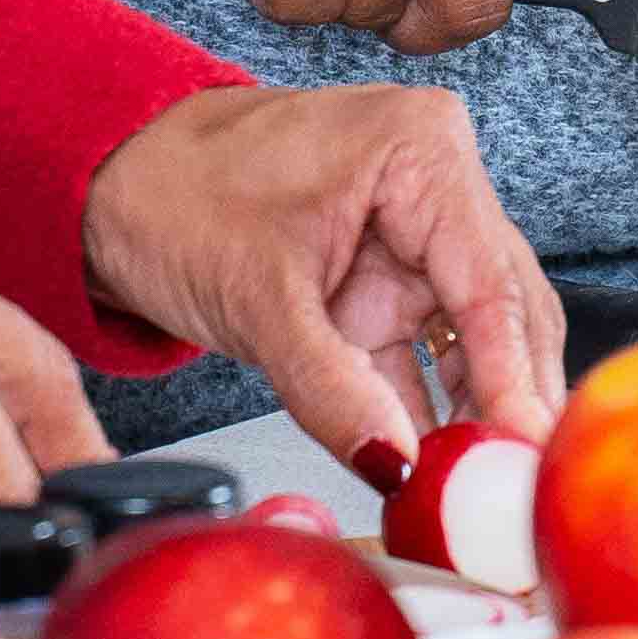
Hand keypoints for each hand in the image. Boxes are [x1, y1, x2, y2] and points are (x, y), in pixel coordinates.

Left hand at [83, 81, 567, 463]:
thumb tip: (396, 460)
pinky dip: (430, 411)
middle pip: (501, 308)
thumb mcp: (255, 294)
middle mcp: (432, 185)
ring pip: (474, 338)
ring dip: (476, 412)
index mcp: (419, 150)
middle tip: (518, 480)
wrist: (110, 185)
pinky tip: (440, 468)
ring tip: (484, 488)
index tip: (528, 443)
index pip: (488, 277)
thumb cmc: (171, 192)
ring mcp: (410, 240)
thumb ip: (330, 385)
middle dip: (510, 398)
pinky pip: (425, 356)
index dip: (513, 372)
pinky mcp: (383, 287)